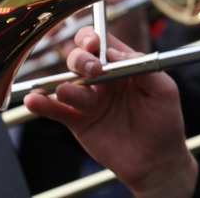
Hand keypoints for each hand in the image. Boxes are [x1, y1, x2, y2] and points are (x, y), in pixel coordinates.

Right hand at [23, 27, 196, 197]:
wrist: (156, 160)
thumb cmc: (164, 121)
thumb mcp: (163, 90)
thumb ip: (143, 67)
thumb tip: (113, 52)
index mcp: (124, 66)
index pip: (103, 44)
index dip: (93, 39)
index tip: (94, 44)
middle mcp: (103, 79)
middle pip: (80, 59)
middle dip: (81, 59)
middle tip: (92, 70)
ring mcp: (89, 99)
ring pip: (67, 83)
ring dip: (63, 84)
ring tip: (65, 91)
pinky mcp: (78, 120)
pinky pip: (56, 109)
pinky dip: (43, 104)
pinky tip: (35, 99)